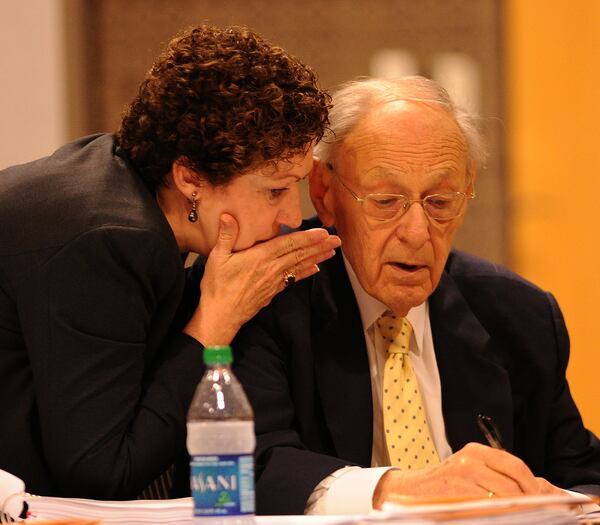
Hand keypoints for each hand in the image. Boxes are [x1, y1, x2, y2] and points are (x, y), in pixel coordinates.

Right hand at [184, 213, 340, 344]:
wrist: (221, 316)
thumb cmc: (217, 287)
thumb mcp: (217, 258)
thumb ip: (226, 236)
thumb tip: (228, 215)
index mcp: (260, 257)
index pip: (289, 244)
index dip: (307, 237)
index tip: (323, 232)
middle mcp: (272, 269)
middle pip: (300, 254)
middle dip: (319, 246)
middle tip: (337, 239)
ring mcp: (274, 281)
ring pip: (299, 266)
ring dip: (317, 258)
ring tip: (332, 251)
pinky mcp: (273, 291)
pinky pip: (293, 279)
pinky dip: (305, 273)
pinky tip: (316, 269)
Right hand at [373, 442, 561, 507]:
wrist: (413, 490)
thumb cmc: (447, 483)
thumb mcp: (470, 470)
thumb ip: (498, 475)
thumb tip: (536, 487)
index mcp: (475, 451)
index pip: (515, 465)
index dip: (531, 484)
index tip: (542, 499)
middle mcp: (469, 460)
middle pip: (512, 483)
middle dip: (527, 500)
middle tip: (535, 512)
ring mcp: (462, 477)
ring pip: (503, 498)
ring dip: (515, 510)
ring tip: (520, 516)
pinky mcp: (457, 494)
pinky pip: (488, 507)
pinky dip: (498, 514)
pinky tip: (497, 516)